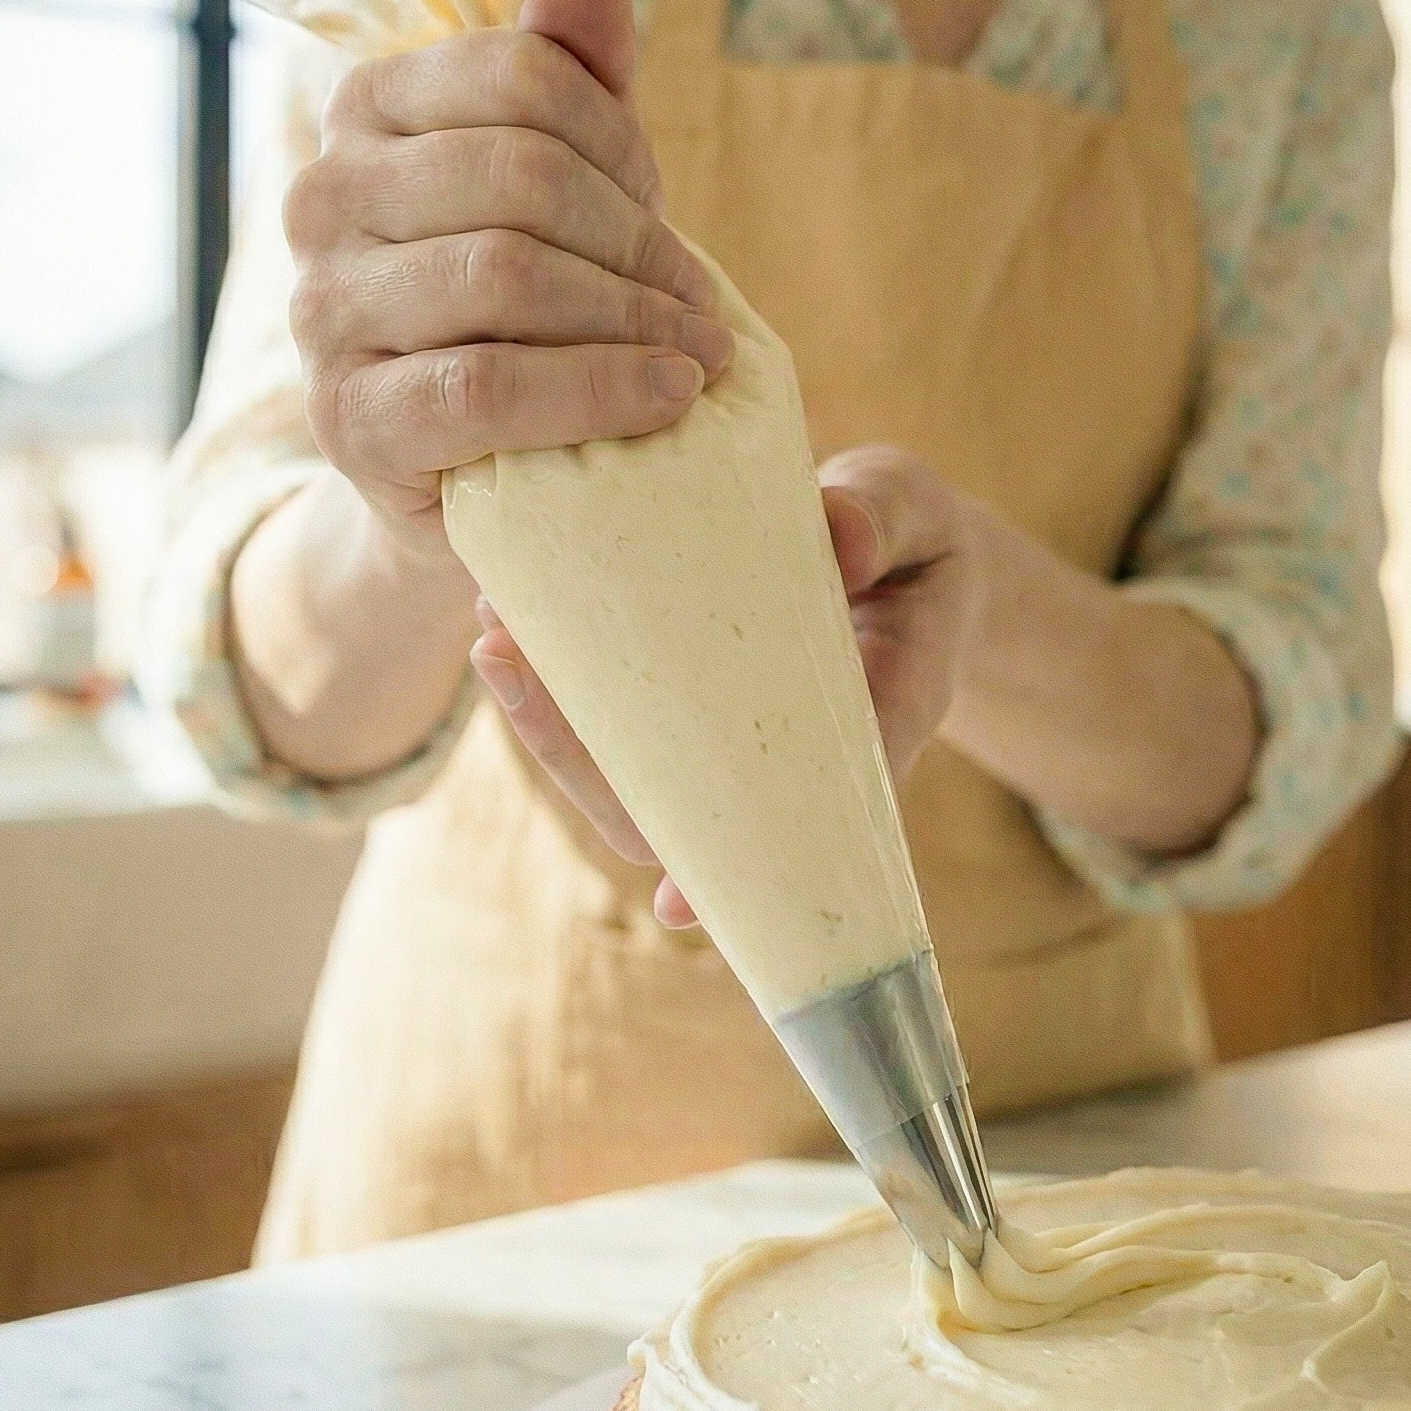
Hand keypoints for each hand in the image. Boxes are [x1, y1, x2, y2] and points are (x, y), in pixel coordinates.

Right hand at [282, 0, 734, 565]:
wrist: (474, 470)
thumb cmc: (527, 307)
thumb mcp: (564, 179)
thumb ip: (576, 71)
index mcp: (368, 109)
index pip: (519, 75)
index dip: (619, 137)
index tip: (659, 200)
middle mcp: (323, 197)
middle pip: (521, 173)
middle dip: (638, 237)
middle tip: (699, 299)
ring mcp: (323, 310)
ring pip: (505, 274)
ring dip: (633, 315)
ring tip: (701, 354)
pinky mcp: (348, 420)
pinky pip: (485, 386)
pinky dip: (598, 389)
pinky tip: (668, 397)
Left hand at [471, 445, 980, 926]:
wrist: (908, 550)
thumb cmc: (918, 539)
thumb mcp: (915, 509)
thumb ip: (881, 518)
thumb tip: (832, 534)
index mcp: (875, 718)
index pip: (810, 806)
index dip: (738, 860)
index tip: (673, 900)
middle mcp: (795, 747)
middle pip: (689, 810)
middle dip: (587, 763)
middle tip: (511, 670)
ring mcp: (740, 731)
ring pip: (641, 772)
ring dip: (555, 724)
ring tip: (492, 640)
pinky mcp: (700, 699)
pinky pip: (627, 715)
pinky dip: (564, 680)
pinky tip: (507, 622)